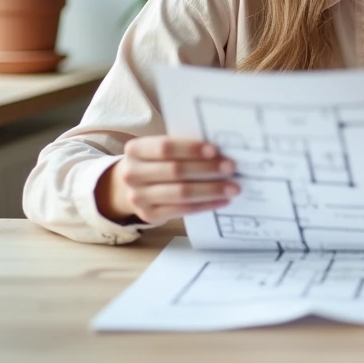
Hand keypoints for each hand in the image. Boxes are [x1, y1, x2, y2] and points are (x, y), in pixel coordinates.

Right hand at [96, 136, 239, 226]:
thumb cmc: (156, 162)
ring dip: (211, 190)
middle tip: (231, 168)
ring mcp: (138, 197)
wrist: (130, 188)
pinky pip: (182, 210)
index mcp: (135, 150)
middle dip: (207, 169)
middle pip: (175, 171)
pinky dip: (205, 205)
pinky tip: (221, 200)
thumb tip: (221, 150)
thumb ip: (182, 148)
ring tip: (233, 187)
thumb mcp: (158, 150)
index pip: (165, 147)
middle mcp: (132, 174)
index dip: (190, 149)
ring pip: (180, 193)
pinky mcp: (149, 215)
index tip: (215, 150)